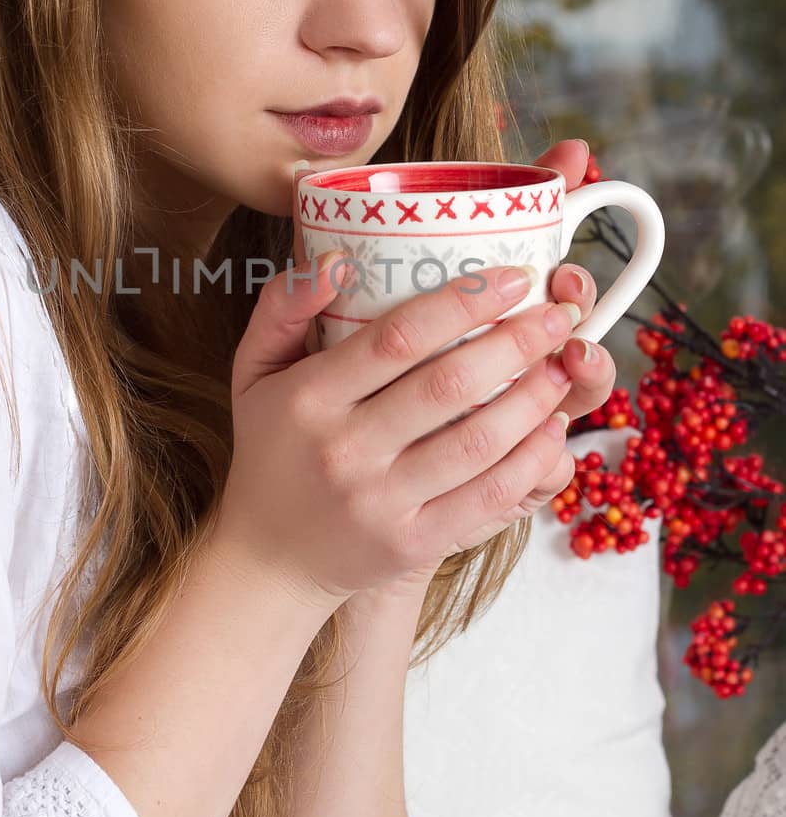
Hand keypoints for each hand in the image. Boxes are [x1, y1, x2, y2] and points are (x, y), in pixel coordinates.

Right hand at [282, 140, 616, 606]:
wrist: (268, 558)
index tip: (513, 279)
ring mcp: (381, 501)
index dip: (464, 302)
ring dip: (532, 399)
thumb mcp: (254, 369)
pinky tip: (551, 430)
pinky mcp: (413, 542)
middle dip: (517, 343)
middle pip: (449, 385)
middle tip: (557, 315)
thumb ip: (284, 305)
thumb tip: (338, 258)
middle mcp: (344, 449)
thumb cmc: (271, 449)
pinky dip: (529, 461)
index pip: (398, 337)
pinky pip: (487, 498)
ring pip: (478, 441)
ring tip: (561, 366)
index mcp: (309, 398)